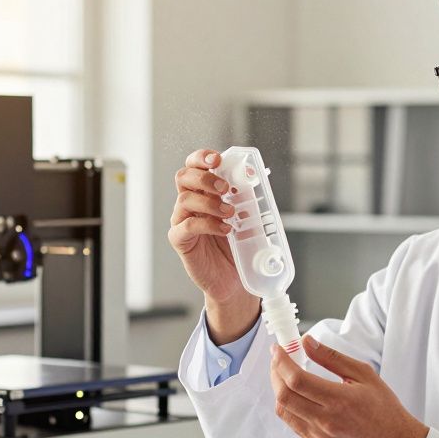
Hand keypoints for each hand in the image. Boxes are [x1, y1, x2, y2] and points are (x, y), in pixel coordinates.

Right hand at [167, 149, 258, 339]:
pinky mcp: (181, 240)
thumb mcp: (248, 217)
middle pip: (184, 177)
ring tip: (230, 213)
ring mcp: (182, 221)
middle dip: (204, 177)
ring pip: (185, 199)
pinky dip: (207, 224)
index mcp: (204, 192)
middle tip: (224, 188)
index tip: (217, 159)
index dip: (202, 158)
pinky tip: (224, 229)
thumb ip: (247, 198)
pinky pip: (186, 226)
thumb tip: (257, 178)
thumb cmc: (239, 246)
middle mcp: (190, 203)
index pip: (194, 166)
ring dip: (210, 202)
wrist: (235, 280)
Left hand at [270, 336, 428, 437]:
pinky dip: (288, 406)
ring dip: (278, 389)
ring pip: (283, 411)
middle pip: (284, 395)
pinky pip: (292, 424)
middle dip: (275, 373)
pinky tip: (296, 395)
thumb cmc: (384, 409)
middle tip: (278, 359)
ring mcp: (319, 437)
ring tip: (285, 375)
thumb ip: (332, 358)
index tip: (278, 349)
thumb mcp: (364, 374)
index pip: (297, 379)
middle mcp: (325, 421)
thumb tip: (307, 342)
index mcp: (339, 400)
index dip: (281, 361)